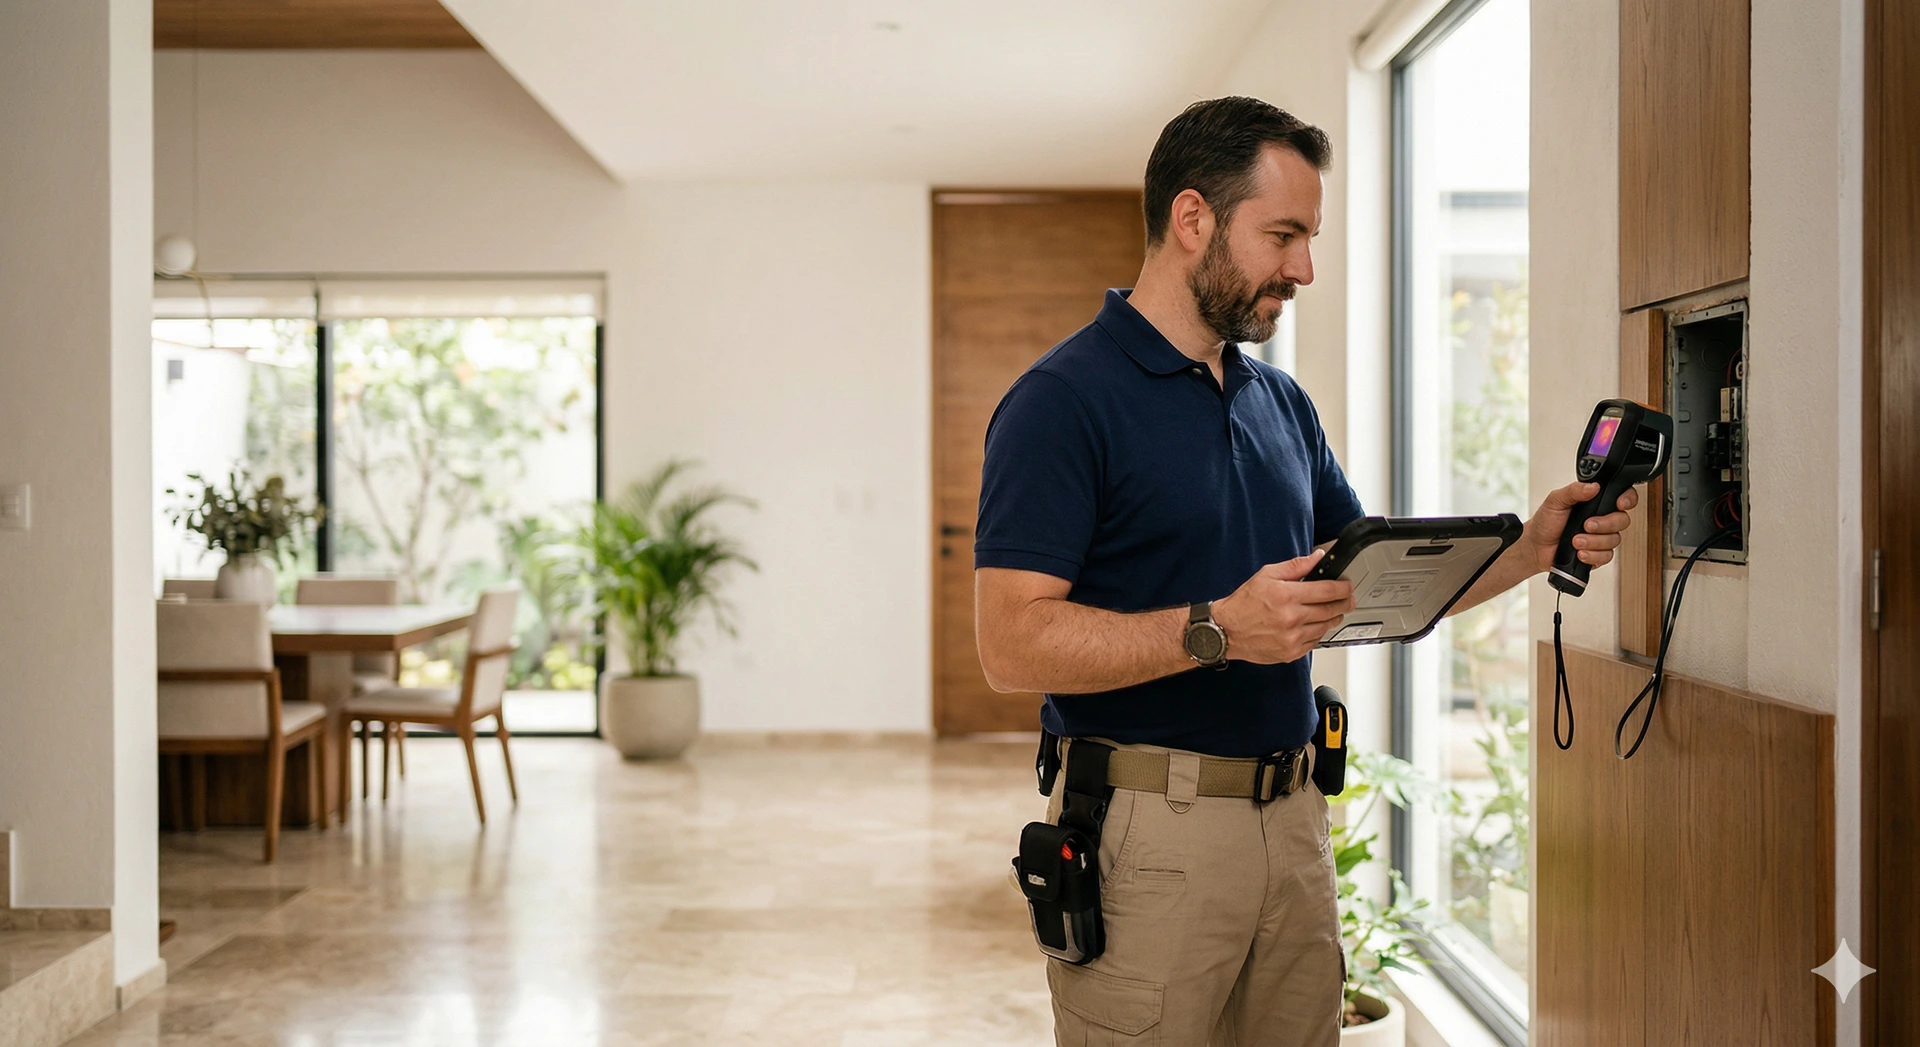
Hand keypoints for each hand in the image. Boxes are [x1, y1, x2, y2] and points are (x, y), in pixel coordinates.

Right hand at [1211, 551, 1355, 663]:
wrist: (1225, 631)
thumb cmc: (1243, 604)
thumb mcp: (1267, 575)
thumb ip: (1295, 566)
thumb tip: (1317, 558)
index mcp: (1287, 596)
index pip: (1327, 590)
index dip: (1343, 587)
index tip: (1348, 586)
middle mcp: (1292, 618)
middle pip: (1332, 610)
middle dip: (1344, 603)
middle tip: (1348, 599)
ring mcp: (1292, 638)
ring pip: (1326, 627)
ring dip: (1332, 618)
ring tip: (1330, 611)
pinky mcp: (1291, 652)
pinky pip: (1315, 642)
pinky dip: (1318, 632)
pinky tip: (1312, 625)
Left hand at [1523, 482, 1637, 571]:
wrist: (1535, 546)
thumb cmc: (1545, 522)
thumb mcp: (1555, 500)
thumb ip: (1574, 490)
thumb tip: (1593, 486)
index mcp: (1595, 503)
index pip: (1622, 497)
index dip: (1627, 499)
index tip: (1619, 503)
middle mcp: (1601, 519)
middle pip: (1622, 520)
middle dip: (1605, 524)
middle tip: (1586, 525)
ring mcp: (1600, 538)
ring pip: (1614, 540)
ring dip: (1594, 541)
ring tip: (1575, 541)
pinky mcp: (1597, 555)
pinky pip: (1606, 556)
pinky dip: (1593, 555)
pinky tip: (1580, 553)